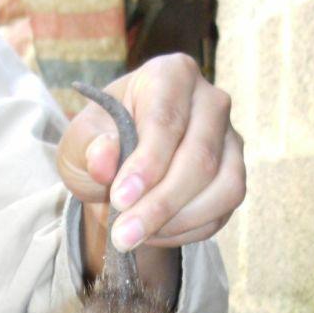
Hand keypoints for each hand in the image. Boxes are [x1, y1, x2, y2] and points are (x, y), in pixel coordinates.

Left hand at [56, 53, 244, 266]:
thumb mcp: (79, 142)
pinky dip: (188, 230)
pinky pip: (223, 211)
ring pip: (224, 187)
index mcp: (171, 76)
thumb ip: (88, 147)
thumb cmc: (100, 144)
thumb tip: (103, 160)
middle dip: (160, 204)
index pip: (166, 121)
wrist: (120, 168)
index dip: (146, 165)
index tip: (120, 199)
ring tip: (136, 236)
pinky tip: (154, 233)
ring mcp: (230, 140)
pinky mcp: (234, 176)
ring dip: (178, 221)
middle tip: (123, 235)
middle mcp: (211, 102)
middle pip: (200, 158)